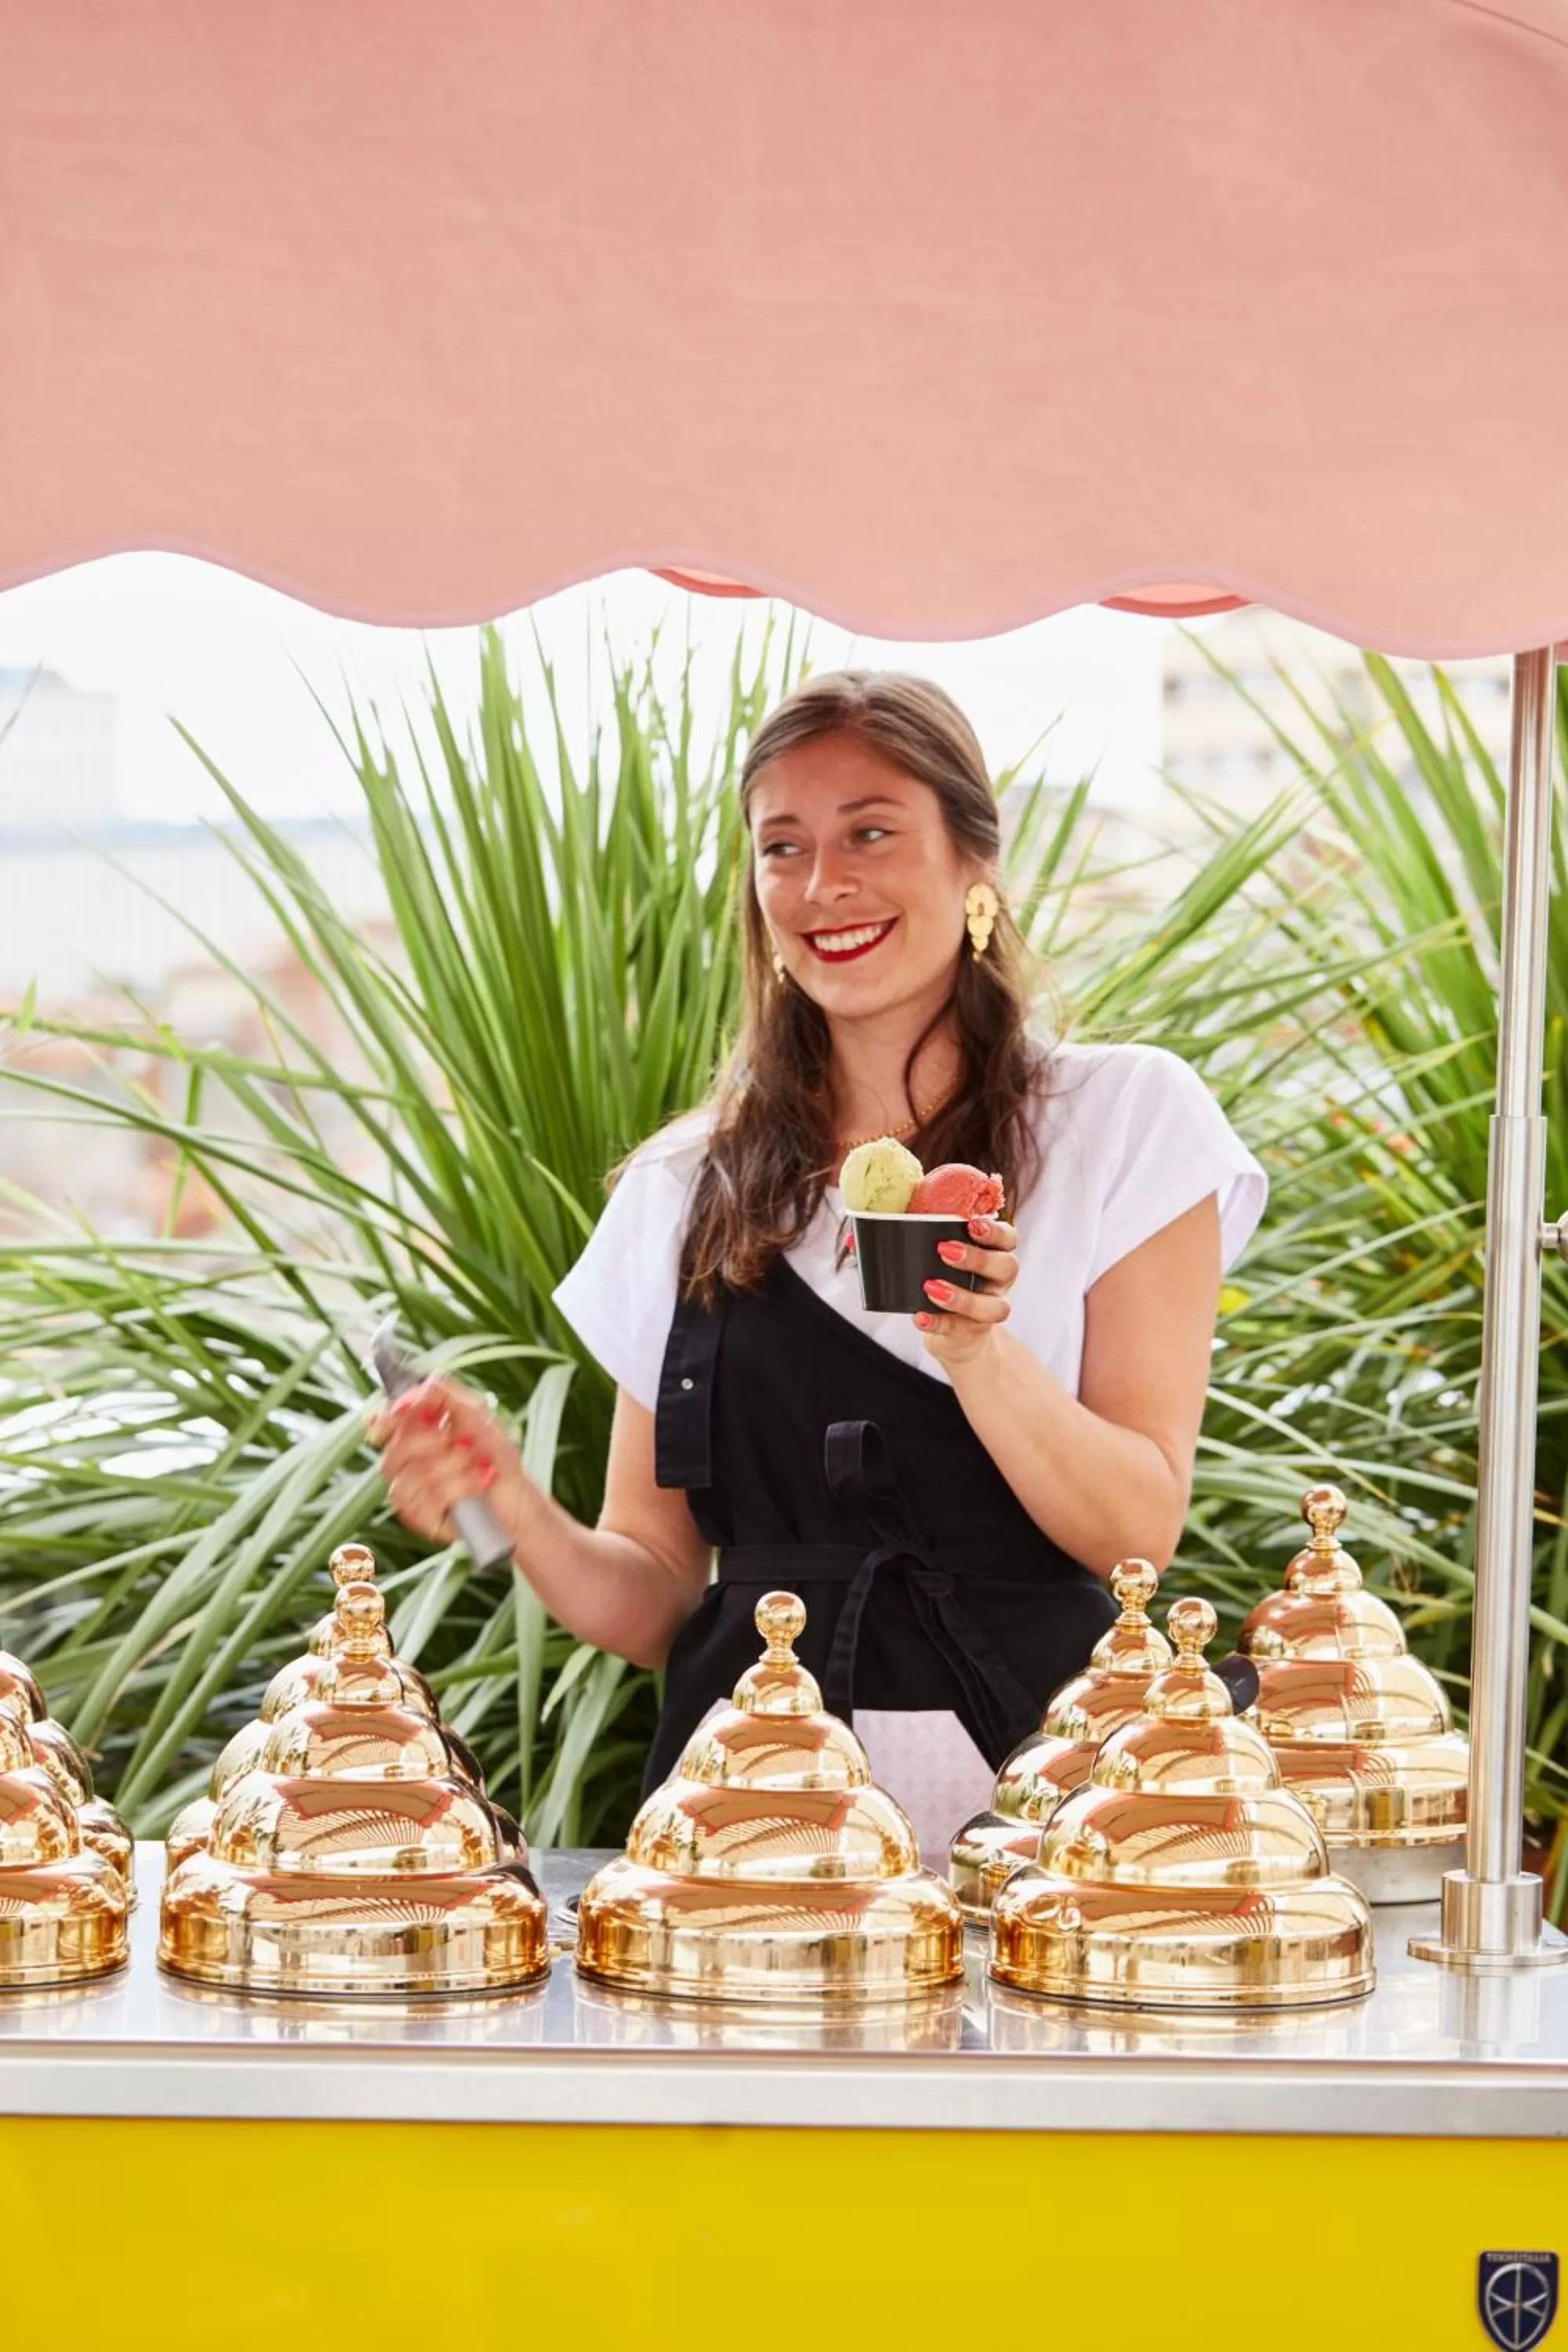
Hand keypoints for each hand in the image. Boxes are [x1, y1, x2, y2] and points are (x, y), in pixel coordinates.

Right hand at [364, 1376, 535, 1554]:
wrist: (518, 1497)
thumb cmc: (497, 1457)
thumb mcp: (477, 1414)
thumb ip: (443, 1395)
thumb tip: (414, 1390)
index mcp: (416, 1434)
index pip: (384, 1423)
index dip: (388, 1418)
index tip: (405, 1411)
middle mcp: (407, 1463)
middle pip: (396, 1450)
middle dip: (435, 1443)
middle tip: (465, 1442)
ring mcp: (411, 1492)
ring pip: (412, 1477)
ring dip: (455, 1468)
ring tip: (479, 1466)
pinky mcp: (420, 1518)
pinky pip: (425, 1502)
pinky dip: (459, 1489)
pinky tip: (478, 1486)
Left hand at [914, 1214, 1017, 1369]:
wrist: (955, 1332)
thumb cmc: (945, 1279)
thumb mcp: (939, 1255)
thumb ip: (922, 1235)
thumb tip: (874, 1223)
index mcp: (995, 1254)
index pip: (1008, 1238)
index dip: (995, 1231)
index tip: (971, 1224)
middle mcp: (1000, 1282)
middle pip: (1007, 1267)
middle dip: (978, 1258)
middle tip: (945, 1250)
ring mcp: (990, 1309)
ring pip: (994, 1306)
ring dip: (963, 1297)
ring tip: (931, 1287)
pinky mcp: (972, 1332)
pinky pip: (960, 1329)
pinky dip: (938, 1323)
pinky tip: (919, 1317)